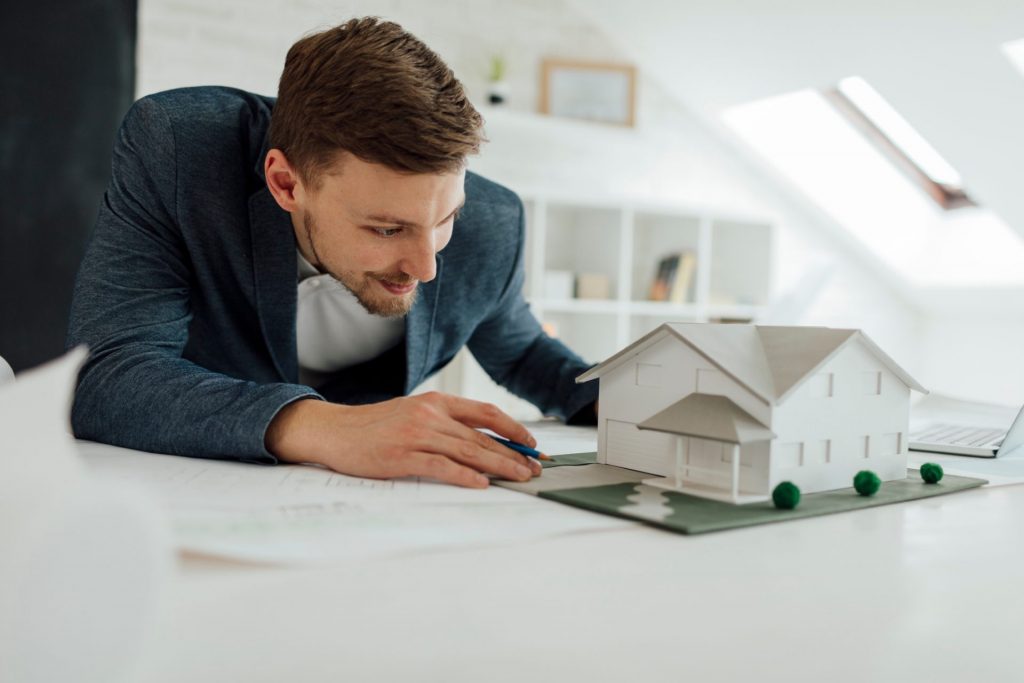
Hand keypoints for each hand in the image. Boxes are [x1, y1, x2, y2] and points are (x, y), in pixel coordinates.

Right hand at [265, 392, 541, 487]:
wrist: (334, 431)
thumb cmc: (375, 427)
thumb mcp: (413, 414)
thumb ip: (445, 424)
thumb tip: (481, 442)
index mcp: (436, 402)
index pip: (485, 413)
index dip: (513, 428)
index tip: (532, 444)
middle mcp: (429, 415)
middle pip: (481, 436)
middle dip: (513, 454)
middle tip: (534, 468)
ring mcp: (416, 435)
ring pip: (468, 451)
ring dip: (498, 466)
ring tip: (519, 477)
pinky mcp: (402, 457)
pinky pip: (441, 466)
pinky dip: (464, 476)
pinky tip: (481, 484)